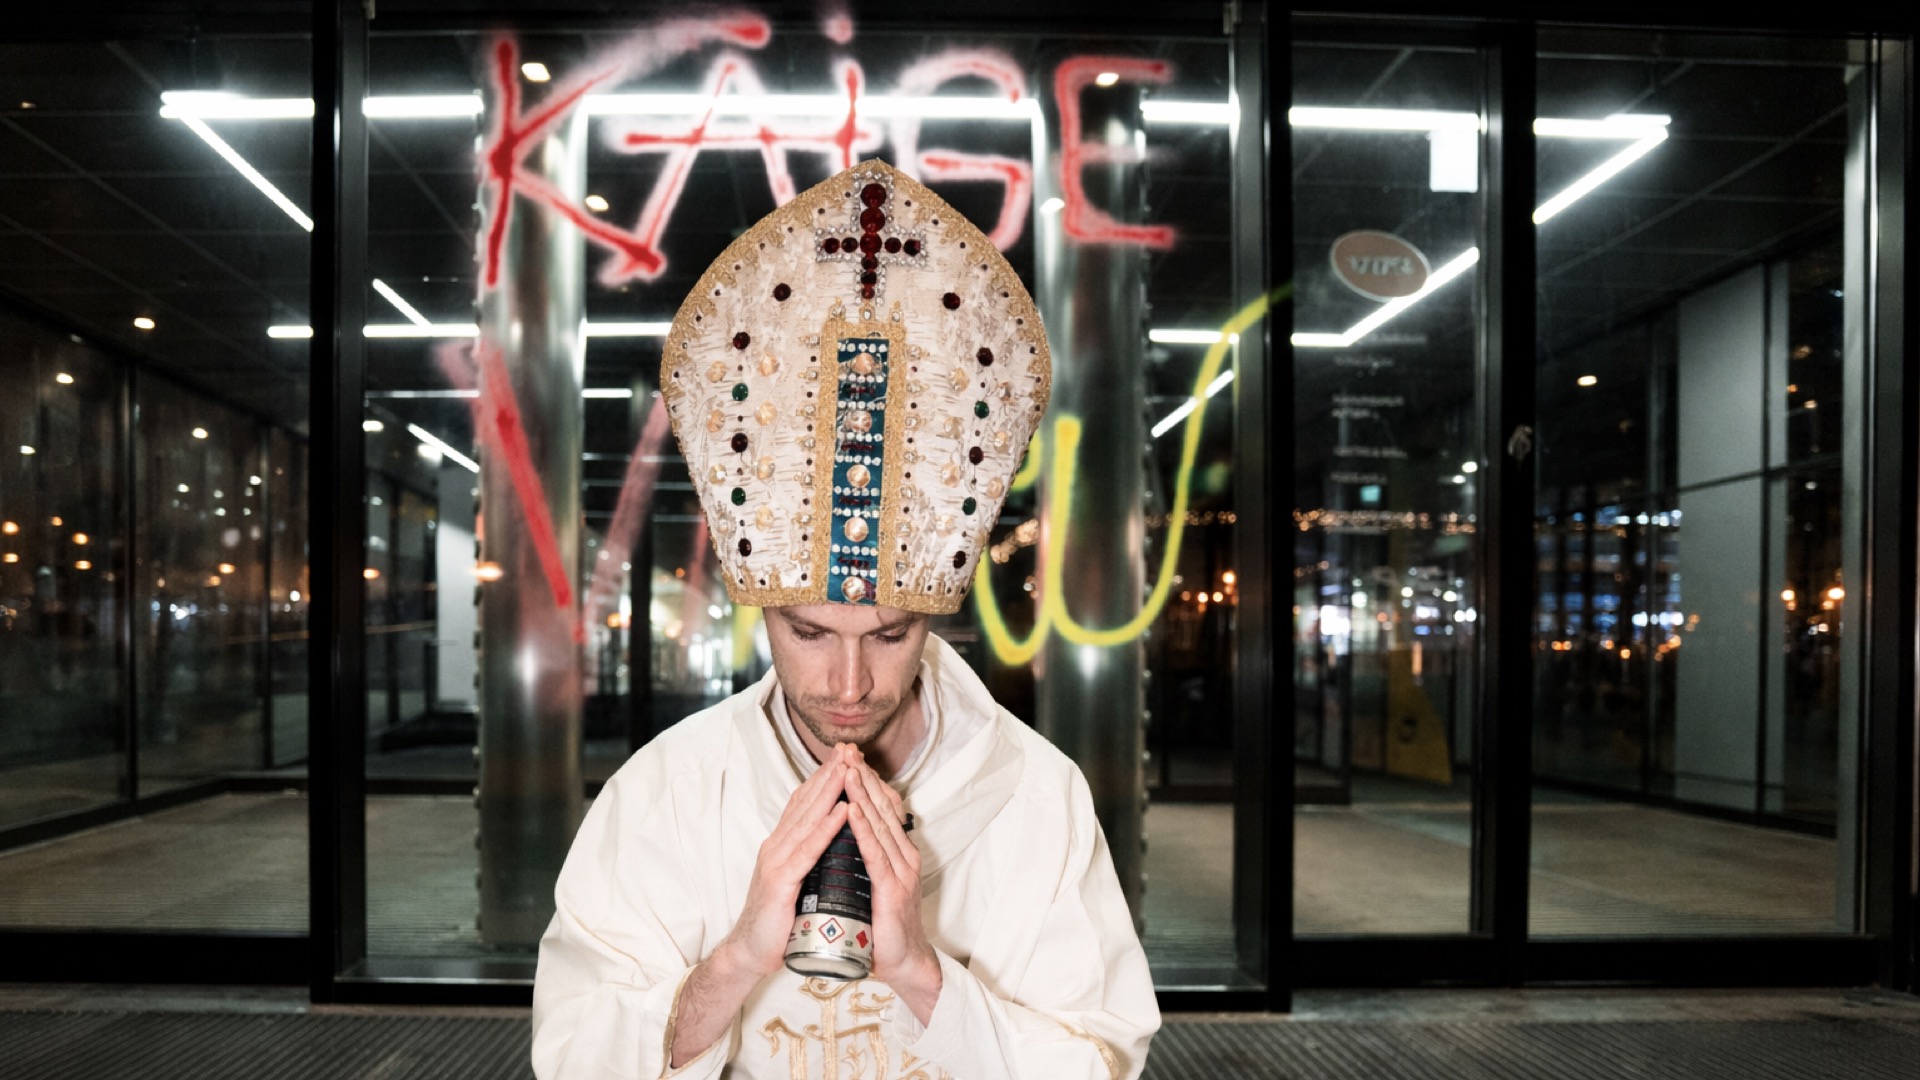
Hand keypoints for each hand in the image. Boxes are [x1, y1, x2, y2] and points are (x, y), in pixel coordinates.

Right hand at [719, 743, 858, 977]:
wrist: (750, 952)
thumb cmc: (777, 919)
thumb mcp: (795, 880)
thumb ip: (806, 859)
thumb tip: (830, 842)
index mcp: (781, 845)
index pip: (804, 803)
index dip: (823, 778)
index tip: (844, 757)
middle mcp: (776, 846)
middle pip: (805, 802)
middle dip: (829, 774)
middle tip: (849, 750)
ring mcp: (777, 862)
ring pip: (807, 819)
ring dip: (830, 792)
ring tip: (849, 769)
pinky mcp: (780, 882)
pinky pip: (808, 850)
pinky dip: (826, 828)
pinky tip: (842, 812)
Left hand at [844, 752, 941, 1023]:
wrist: (902, 964)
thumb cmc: (883, 927)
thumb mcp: (872, 885)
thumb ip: (865, 861)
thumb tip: (846, 840)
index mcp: (897, 853)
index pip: (881, 808)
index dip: (865, 781)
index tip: (847, 757)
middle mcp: (903, 856)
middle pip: (882, 807)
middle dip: (863, 777)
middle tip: (846, 750)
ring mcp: (901, 871)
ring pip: (879, 823)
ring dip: (862, 794)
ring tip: (846, 769)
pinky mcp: (892, 889)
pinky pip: (876, 852)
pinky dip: (863, 829)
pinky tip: (852, 811)